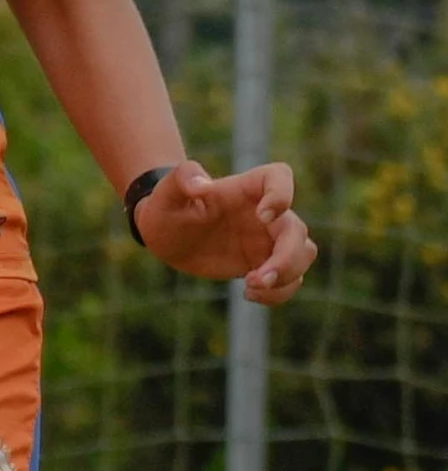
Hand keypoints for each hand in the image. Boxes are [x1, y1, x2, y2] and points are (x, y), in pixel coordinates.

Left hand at [133, 160, 316, 303]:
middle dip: (286, 258)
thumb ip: (182, 179)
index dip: (281, 194)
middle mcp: (265, 212)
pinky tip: (248, 294)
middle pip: (298, 230)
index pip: (279, 177)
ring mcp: (268, 239)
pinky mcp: (265, 263)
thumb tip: (200, 186)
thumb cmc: (167, 207)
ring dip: (288, 276)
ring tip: (250, 286)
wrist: (167, 235)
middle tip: (254, 279)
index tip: (262, 216)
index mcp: (246, 188)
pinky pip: (290, 280)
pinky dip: (279, 293)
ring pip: (304, 254)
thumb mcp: (166, 193)